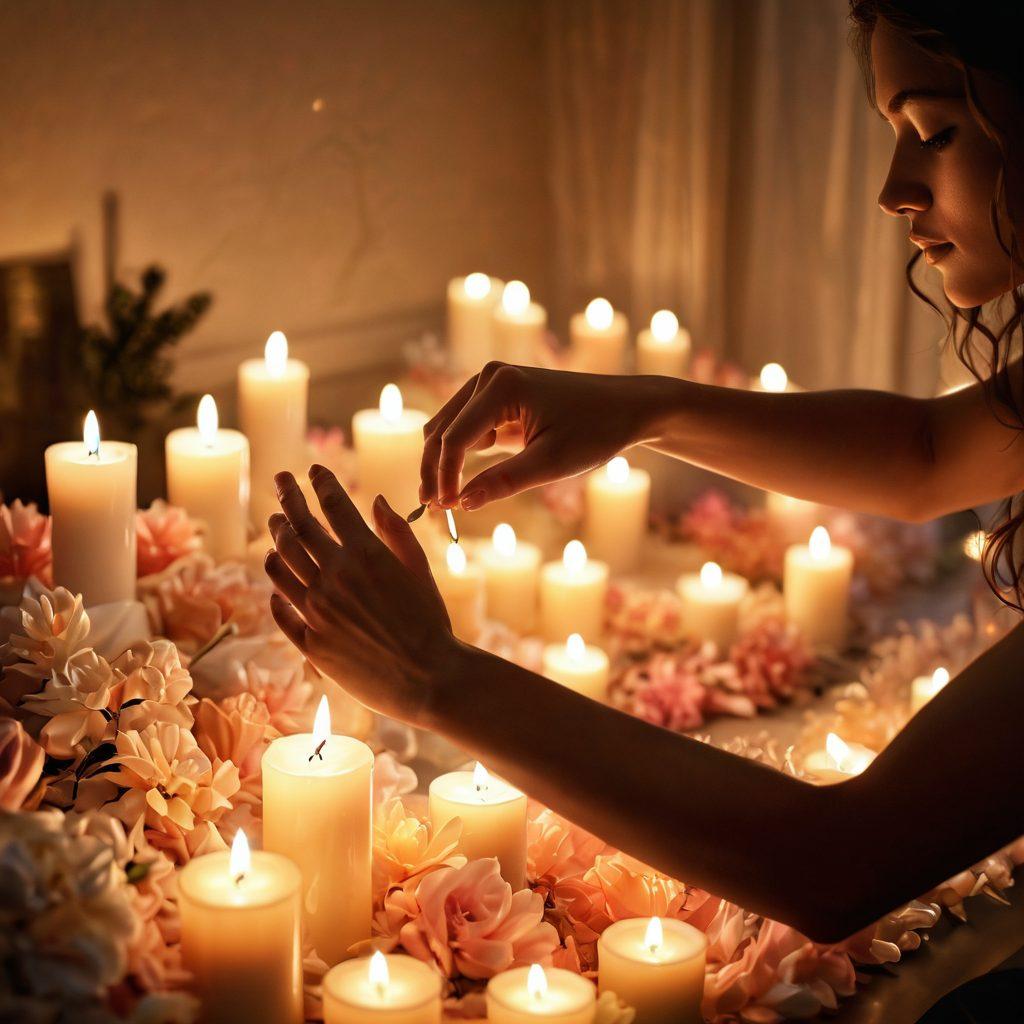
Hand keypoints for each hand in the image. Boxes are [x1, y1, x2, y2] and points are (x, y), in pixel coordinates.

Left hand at [265, 466, 456, 726]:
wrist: (429, 678)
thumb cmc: (431, 623)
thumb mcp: (420, 570)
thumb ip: (397, 533)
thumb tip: (376, 500)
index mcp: (365, 554)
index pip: (333, 505)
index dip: (321, 482)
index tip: (313, 470)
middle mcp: (334, 577)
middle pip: (298, 528)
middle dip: (287, 498)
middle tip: (281, 482)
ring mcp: (317, 610)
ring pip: (280, 565)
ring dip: (275, 541)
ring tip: (274, 527)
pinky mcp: (310, 642)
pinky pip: (281, 610)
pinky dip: (276, 591)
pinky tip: (276, 583)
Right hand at [420, 362, 669, 509]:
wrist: (625, 408)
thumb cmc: (596, 431)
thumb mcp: (551, 463)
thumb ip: (503, 482)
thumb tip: (461, 504)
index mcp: (502, 386)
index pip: (455, 438)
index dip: (444, 476)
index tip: (444, 510)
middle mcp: (489, 377)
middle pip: (441, 430)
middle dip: (433, 470)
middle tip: (429, 509)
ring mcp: (490, 384)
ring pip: (447, 428)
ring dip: (440, 463)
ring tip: (440, 501)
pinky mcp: (496, 398)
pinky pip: (464, 428)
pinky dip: (457, 455)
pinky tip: (456, 485)